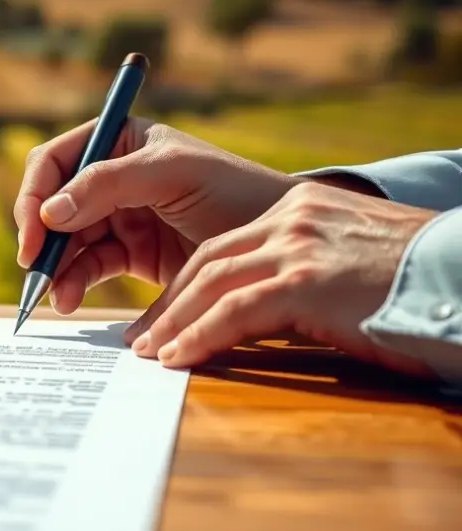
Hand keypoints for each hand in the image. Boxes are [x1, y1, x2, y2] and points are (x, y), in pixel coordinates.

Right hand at [14, 117, 306, 313]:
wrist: (282, 246)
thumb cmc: (235, 192)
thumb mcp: (170, 175)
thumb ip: (108, 184)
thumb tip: (50, 212)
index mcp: (120, 139)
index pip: (57, 160)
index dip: (36, 193)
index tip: (35, 230)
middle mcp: (113, 175)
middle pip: (53, 203)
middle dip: (41, 236)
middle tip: (34, 268)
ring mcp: (120, 215)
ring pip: (66, 240)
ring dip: (55, 265)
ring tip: (57, 295)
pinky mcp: (131, 253)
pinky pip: (88, 265)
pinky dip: (73, 282)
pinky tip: (69, 299)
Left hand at [124, 181, 438, 376]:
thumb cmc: (423, 283)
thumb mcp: (356, 262)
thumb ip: (312, 271)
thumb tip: (276, 309)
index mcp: (304, 207)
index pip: (228, 244)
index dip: (190, 282)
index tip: (166, 312)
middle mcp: (295, 217)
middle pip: (209, 260)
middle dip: (170, 303)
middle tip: (143, 337)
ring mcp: (301, 246)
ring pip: (212, 283)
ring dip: (173, 322)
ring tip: (150, 354)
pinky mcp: (308, 281)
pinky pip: (234, 312)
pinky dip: (199, 336)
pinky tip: (177, 359)